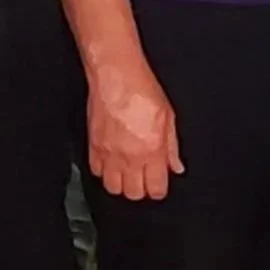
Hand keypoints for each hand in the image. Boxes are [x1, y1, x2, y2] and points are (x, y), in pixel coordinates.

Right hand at [88, 61, 183, 200]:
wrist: (116, 75)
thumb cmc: (142, 89)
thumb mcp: (168, 116)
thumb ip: (172, 146)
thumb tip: (176, 166)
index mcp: (152, 151)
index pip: (155, 189)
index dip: (159, 189)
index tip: (159, 184)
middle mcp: (129, 157)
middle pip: (133, 194)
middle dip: (141, 189)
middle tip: (144, 177)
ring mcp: (109, 154)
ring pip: (112, 188)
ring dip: (122, 183)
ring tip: (128, 172)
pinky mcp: (93, 146)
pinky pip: (96, 171)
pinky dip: (104, 171)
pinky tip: (112, 161)